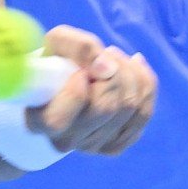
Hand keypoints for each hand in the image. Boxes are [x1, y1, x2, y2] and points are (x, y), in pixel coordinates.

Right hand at [25, 25, 157, 155]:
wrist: (61, 82)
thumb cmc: (57, 61)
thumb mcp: (59, 42)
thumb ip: (79, 48)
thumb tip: (107, 67)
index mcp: (42, 120)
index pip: (77, 99)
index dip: (84, 78)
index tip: (80, 70)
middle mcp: (66, 140)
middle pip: (108, 106)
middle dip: (115, 70)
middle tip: (105, 54)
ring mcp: (91, 146)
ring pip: (131, 108)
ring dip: (131, 73)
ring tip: (115, 60)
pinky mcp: (114, 146)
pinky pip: (144, 113)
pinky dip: (144, 84)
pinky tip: (132, 69)